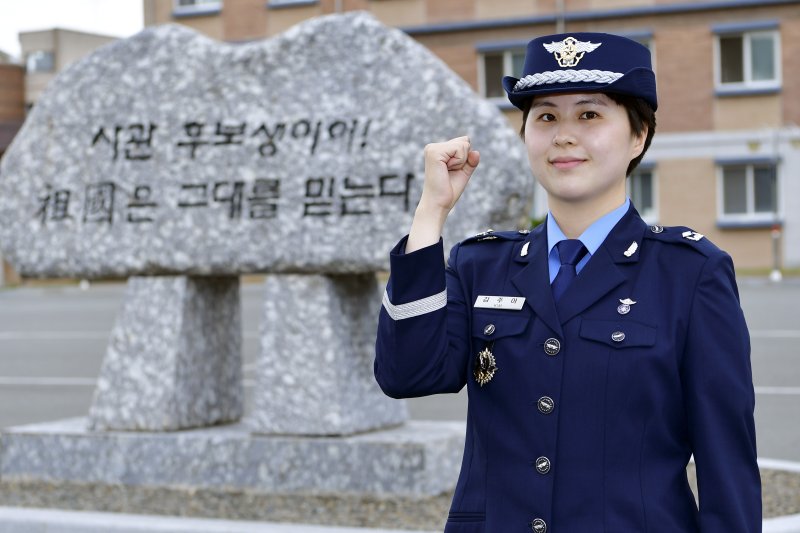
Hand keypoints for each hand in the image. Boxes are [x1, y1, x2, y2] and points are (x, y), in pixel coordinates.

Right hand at [406, 136, 479, 252]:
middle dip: (464, 159)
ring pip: (463, 144)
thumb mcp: (463, 172)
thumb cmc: (449, 190)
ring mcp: (432, 148)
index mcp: (438, 150)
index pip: (463, 142)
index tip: (452, 171)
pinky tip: (447, 170)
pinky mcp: (434, 152)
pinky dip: (459, 162)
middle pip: (465, 140)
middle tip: (450, 173)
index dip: (465, 158)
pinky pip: (459, 148)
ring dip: (461, 161)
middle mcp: (433, 147)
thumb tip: (476, 151)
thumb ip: (471, 160)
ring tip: (448, 172)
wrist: (438, 204)